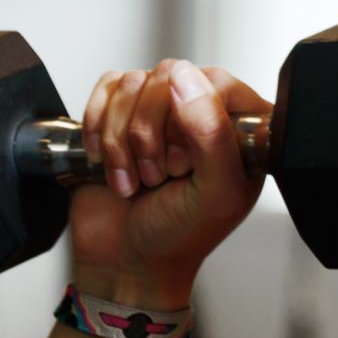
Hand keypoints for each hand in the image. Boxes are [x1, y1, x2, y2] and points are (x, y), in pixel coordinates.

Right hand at [67, 59, 268, 304]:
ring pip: (132, 84)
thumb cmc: (179, 237)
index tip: (186, 162)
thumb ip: (214, 134)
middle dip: (151, 134)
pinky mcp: (118, 113)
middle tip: (159, 176)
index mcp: (238, 131)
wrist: (125, 261)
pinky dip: (100, 130)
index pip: (215, 82)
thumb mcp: (216, 194)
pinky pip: (105, 91)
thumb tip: (185, 78)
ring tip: (137, 179)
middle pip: (169, 76)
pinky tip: (109, 165)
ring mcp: (157, 112)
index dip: (192, 118)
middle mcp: (200, 115)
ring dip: (123, 141)